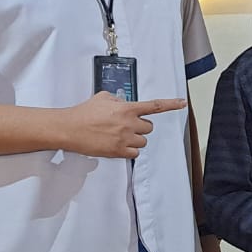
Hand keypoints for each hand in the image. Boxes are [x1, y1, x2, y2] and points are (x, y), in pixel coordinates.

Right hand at [63, 92, 186, 158]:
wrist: (69, 128)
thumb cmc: (83, 113)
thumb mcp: (103, 98)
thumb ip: (118, 100)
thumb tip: (125, 104)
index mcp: (126, 108)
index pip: (154, 106)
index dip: (171, 104)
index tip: (182, 103)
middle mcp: (128, 123)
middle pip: (149, 127)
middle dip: (140, 127)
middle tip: (127, 126)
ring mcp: (124, 139)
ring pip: (143, 141)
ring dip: (135, 139)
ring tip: (120, 136)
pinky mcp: (118, 151)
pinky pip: (134, 153)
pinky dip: (130, 151)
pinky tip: (119, 145)